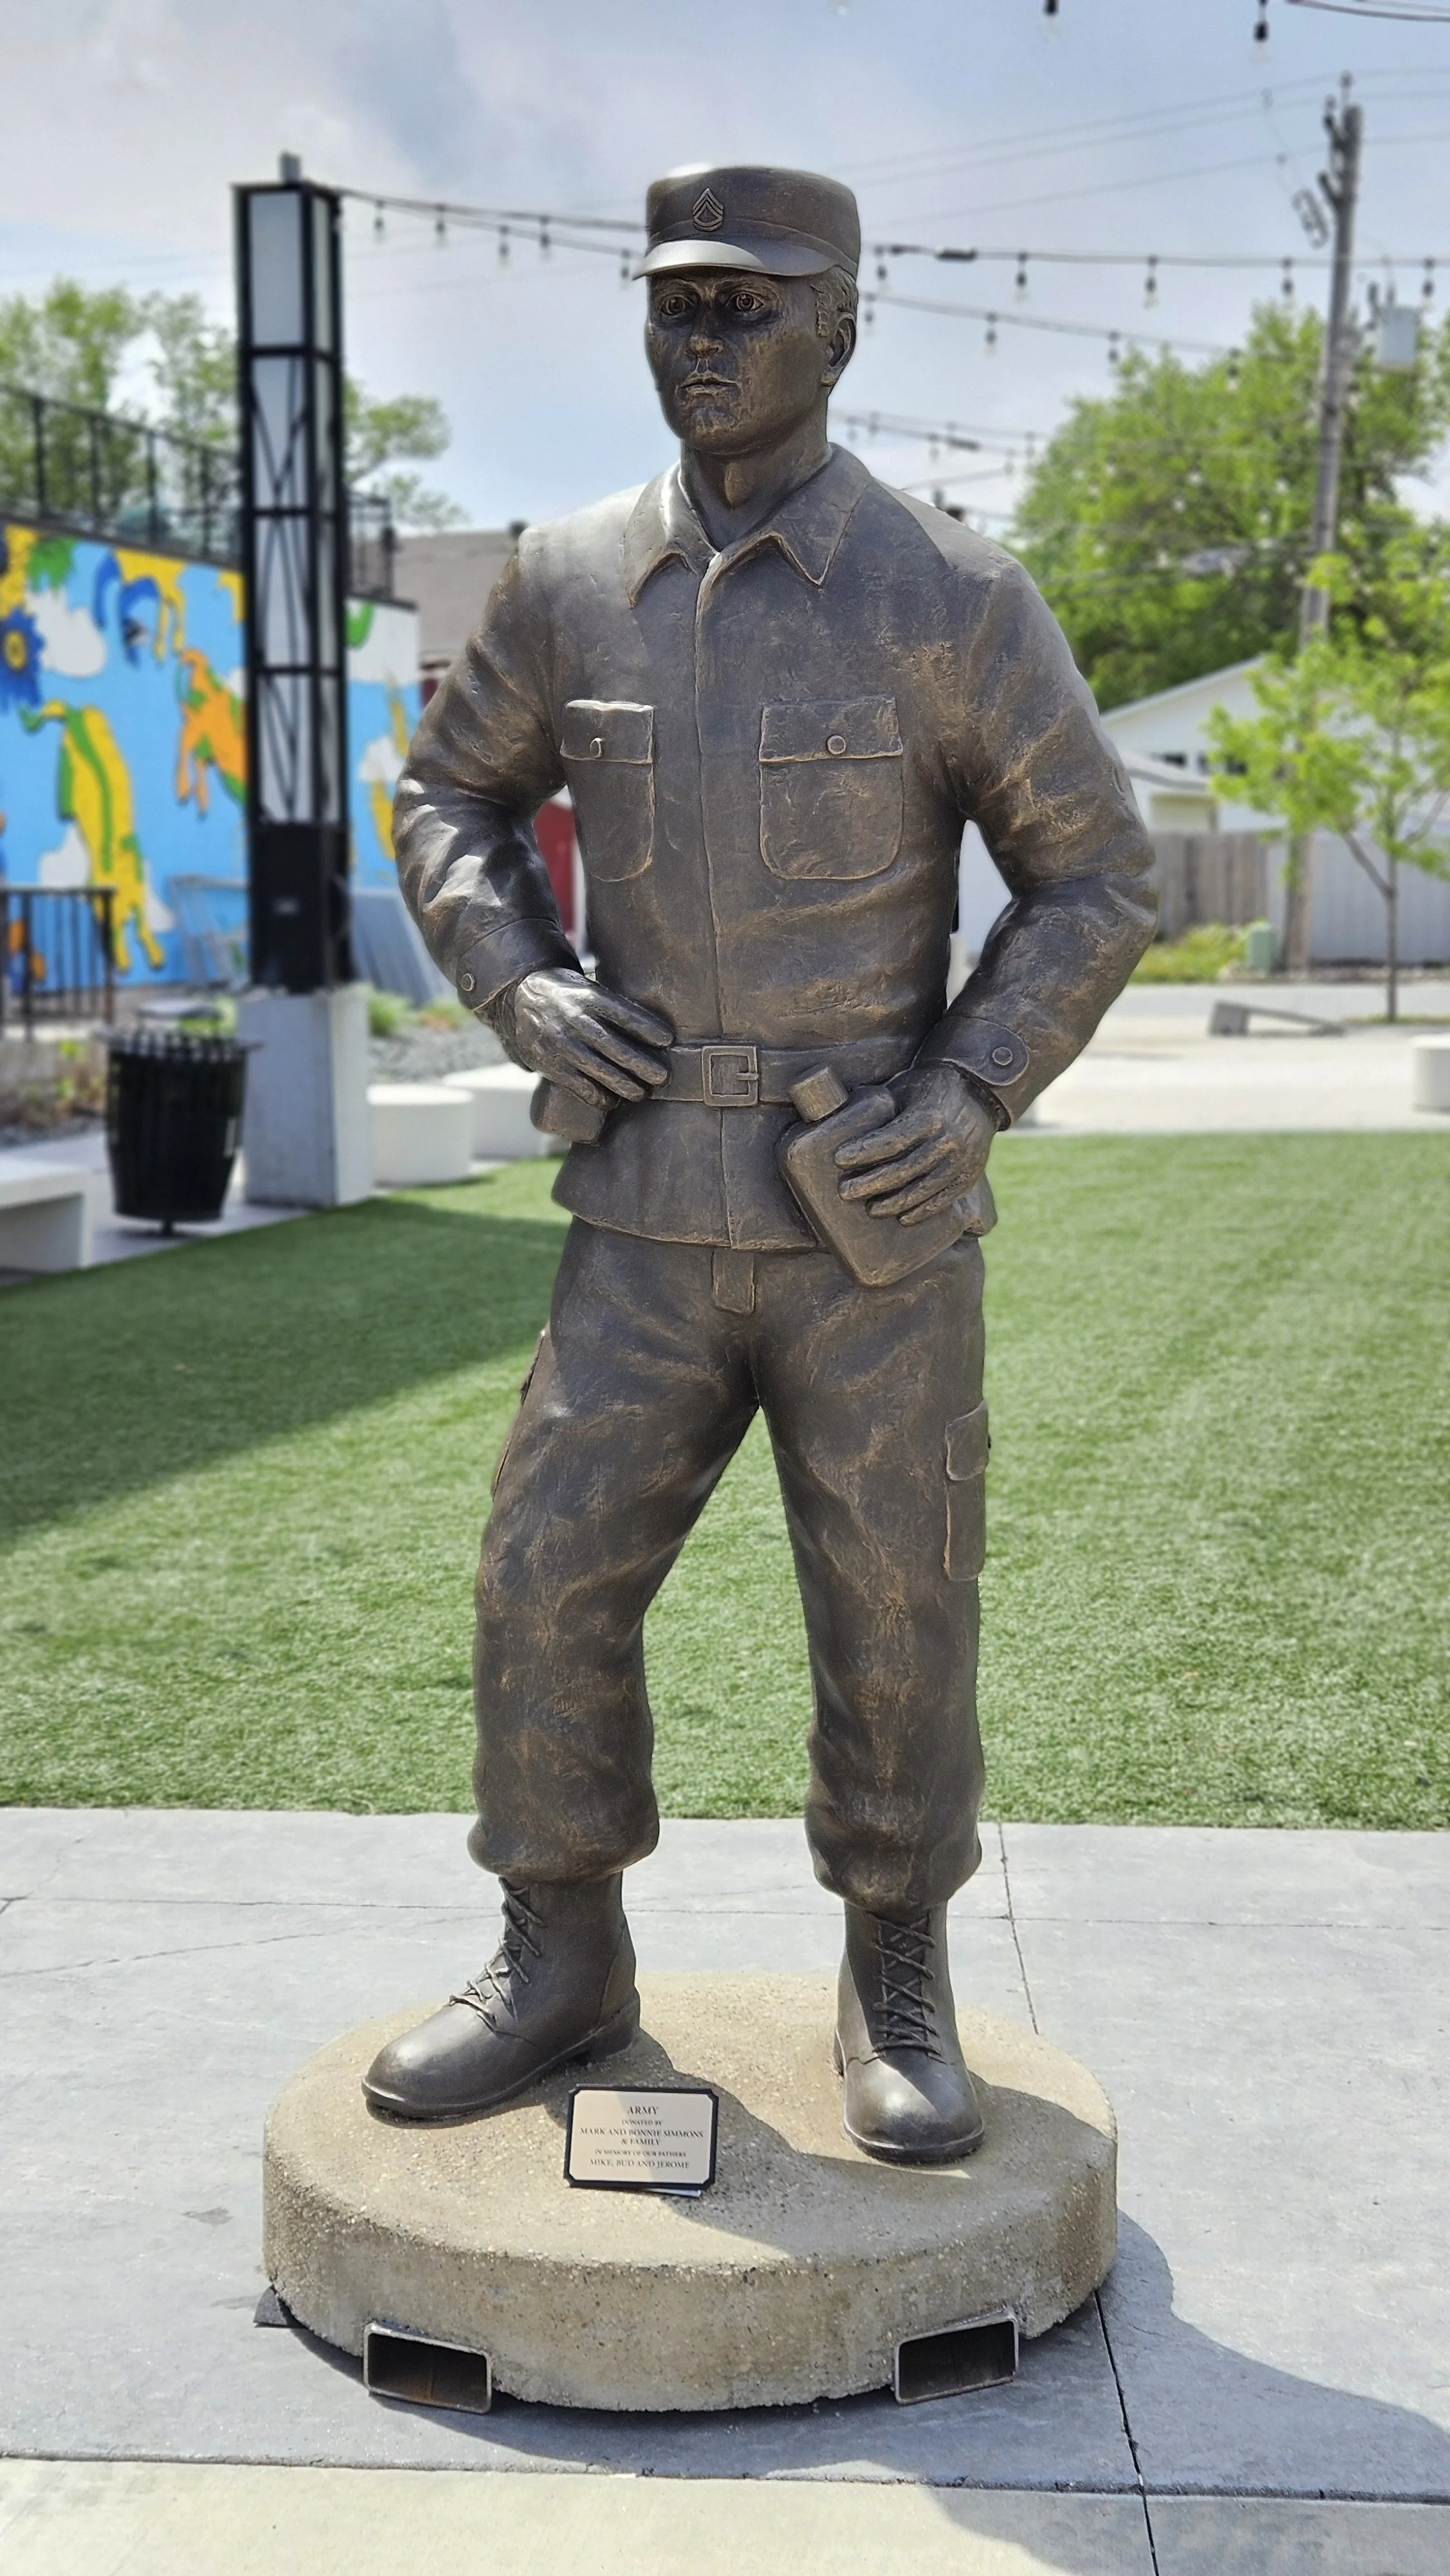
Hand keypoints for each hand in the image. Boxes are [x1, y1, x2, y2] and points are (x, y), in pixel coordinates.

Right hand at [492, 968, 673, 1108]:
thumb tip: (656, 1032)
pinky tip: (611, 1101)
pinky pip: (577, 1084)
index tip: (668, 1040)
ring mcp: (560, 1043)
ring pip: (597, 1069)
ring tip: (641, 1094)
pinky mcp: (549, 1063)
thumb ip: (615, 1007)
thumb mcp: (589, 988)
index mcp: (588, 997)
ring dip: (623, 1085)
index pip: (622, 1013)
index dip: (646, 1027)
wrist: (520, 997)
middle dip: (641, 1064)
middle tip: (663, 1077)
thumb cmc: (568, 995)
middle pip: (614, 1045)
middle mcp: (574, 1019)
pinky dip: (596, 1095)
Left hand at [833, 1065, 997, 1226]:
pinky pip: (944, 1198)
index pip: (892, 1140)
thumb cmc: (930, 1087)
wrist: (978, 1090)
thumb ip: (881, 1111)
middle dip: (872, 1183)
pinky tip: (904, 1218)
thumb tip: (839, 1124)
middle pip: (904, 1169)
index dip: (864, 1152)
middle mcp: (948, 1141)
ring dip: (895, 1202)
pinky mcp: (970, 1175)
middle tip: (845, 1192)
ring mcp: (962, 1161)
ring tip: (871, 1209)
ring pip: (923, 1189)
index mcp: (930, 1116)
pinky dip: (923, 1211)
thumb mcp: (905, 1089)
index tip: (838, 1159)